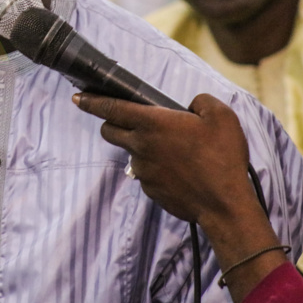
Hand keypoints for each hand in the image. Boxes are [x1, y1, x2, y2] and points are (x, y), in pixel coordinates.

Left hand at [73, 92, 253, 223]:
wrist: (224, 205)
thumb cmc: (223, 157)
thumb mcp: (221, 116)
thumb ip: (201, 101)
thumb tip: (191, 106)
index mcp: (153, 123)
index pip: (112, 108)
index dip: (92, 101)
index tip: (78, 97)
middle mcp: (141, 146)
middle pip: (109, 131)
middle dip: (110, 123)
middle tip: (127, 120)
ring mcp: (143, 170)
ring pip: (131, 153)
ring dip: (142, 148)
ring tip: (173, 150)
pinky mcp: (150, 190)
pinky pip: (146, 173)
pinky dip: (155, 168)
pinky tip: (179, 170)